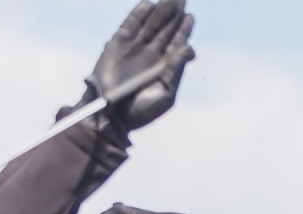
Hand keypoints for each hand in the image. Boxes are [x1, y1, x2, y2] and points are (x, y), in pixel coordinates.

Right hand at [86, 0, 196, 131]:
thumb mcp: (166, 93)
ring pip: (149, 25)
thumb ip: (176, 70)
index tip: (190, 17)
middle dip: (174, 15)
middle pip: (165, 30)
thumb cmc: (142, 110)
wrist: (112, 114)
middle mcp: (151, 55)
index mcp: (165, 67)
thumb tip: (189, 49)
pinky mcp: (117, 46)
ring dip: (160, 12)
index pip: (177, 44)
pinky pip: (129, 26)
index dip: (184, 30)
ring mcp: (134, 49)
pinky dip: (138, 15)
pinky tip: (148, 5)